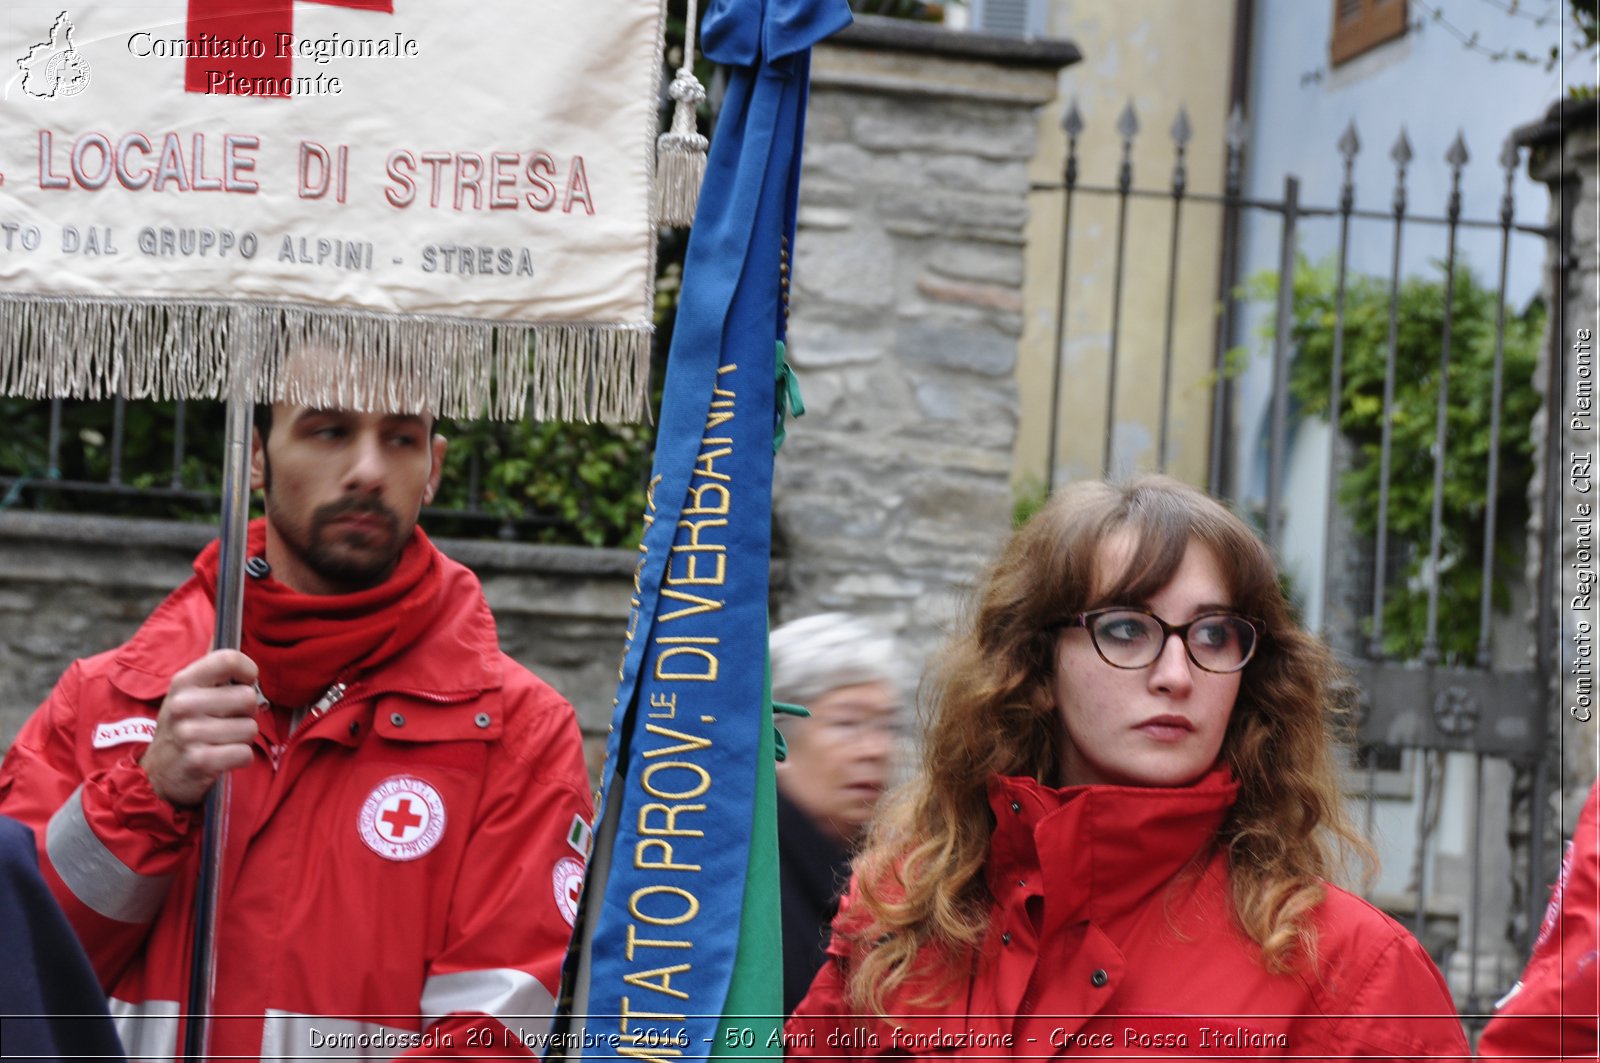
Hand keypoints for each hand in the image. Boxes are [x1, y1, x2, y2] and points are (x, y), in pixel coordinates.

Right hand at [139, 650, 259, 806]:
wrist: (156, 774)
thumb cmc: (182, 726)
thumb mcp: (186, 692)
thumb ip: (209, 665)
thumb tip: (223, 627)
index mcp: (184, 681)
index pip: (229, 658)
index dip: (248, 671)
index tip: (245, 682)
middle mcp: (184, 704)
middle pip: (248, 698)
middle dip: (246, 713)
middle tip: (226, 721)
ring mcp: (190, 733)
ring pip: (250, 728)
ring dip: (242, 738)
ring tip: (220, 740)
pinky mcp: (200, 761)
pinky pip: (245, 754)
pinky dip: (239, 758)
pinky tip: (221, 758)